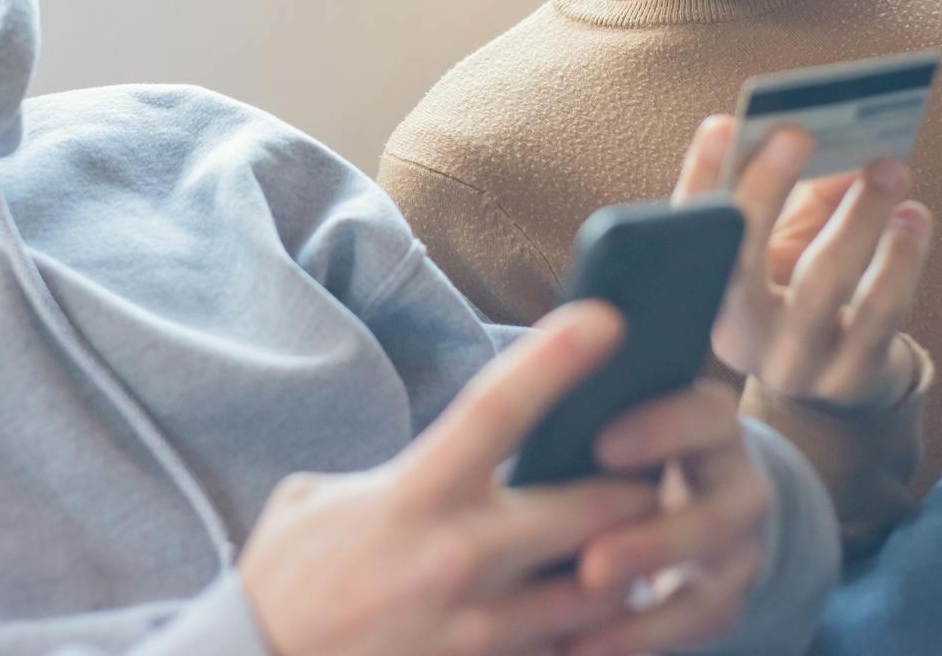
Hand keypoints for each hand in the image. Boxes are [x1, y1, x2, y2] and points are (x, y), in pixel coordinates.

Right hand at [239, 303, 661, 655]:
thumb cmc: (288, 584)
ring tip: (631, 553)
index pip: (496, 410)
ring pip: (602, 595)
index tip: (606, 318)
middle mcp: (457, 560)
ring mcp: (480, 634)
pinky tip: (590, 623)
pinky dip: (591, 638)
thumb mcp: (317, 502)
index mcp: (413, 496)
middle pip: (592, 509)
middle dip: (637, 491)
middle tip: (652, 476)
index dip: (555, 359)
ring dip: (625, 571)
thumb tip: (447, 456)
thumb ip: (395, 474)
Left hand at [571, 384, 776, 655]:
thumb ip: (588, 419)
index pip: (705, 415)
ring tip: (581, 626)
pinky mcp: (728, 598)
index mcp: (708, 423)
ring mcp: (742, 548)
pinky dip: (642, 638)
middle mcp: (740, 483)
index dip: (660, 431)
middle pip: (718, 515)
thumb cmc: (615, 447)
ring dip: (648, 614)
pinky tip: (583, 648)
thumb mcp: (612, 422)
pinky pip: (699, 624)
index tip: (600, 448)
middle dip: (653, 544)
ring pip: (714, 585)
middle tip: (593, 565)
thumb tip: (529, 416)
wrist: (664, 504)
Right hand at [678, 116, 932, 411]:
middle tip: (799, 133)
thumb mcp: (783, 242)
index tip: (722, 125)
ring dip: (858, 216)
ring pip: (823, 281)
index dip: (701, 177)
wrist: (836, 377)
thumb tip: (836, 142)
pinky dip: (901, 257)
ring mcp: (792, 362)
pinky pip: (880, 311)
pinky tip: (913, 218)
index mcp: (706, 291)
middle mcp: (737, 334)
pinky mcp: (849, 376)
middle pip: (743, 259)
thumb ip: (798, 193)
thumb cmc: (801, 288)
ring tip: (888, 169)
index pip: (691, 229)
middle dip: (768, 188)